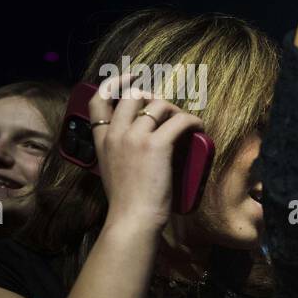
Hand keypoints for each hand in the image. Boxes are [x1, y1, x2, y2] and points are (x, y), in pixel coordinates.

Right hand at [92, 73, 203, 233]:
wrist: (132, 218)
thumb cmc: (127, 203)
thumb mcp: (112, 171)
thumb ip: (119, 153)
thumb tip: (139, 145)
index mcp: (101, 141)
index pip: (98, 101)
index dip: (115, 84)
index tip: (132, 79)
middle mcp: (115, 134)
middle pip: (132, 95)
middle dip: (152, 95)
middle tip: (167, 106)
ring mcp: (135, 137)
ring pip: (157, 104)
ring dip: (175, 109)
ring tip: (184, 122)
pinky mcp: (156, 145)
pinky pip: (179, 120)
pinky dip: (192, 120)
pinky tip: (199, 127)